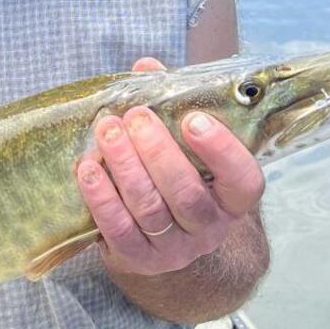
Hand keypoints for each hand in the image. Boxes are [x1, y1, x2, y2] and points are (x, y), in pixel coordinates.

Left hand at [75, 56, 264, 277]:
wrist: (164, 242)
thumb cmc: (178, 178)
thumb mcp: (187, 147)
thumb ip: (173, 106)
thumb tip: (146, 68)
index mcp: (233, 198)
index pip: (243, 180)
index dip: (221, 151)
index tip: (194, 119)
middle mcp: (210, 228)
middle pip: (187, 193)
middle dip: (158, 152)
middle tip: (135, 117)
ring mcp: (175, 248)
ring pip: (150, 209)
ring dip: (125, 167)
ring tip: (106, 132)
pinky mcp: (140, 260)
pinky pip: (118, 230)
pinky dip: (101, 198)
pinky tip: (86, 169)